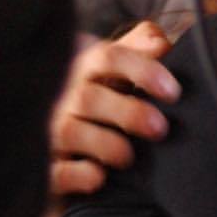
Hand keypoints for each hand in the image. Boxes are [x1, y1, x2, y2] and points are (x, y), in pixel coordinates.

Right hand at [50, 21, 179, 196]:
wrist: (55, 145)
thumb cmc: (98, 101)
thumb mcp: (115, 71)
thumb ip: (139, 50)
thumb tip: (163, 39)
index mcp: (84, 70)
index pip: (109, 58)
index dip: (143, 70)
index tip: (172, 92)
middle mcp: (62, 98)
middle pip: (90, 97)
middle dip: (129, 113)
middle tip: (160, 129)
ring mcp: (48, 132)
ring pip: (69, 132)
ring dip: (106, 144)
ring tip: (129, 157)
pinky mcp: (43, 170)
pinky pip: (56, 171)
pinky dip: (78, 174)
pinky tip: (99, 177)